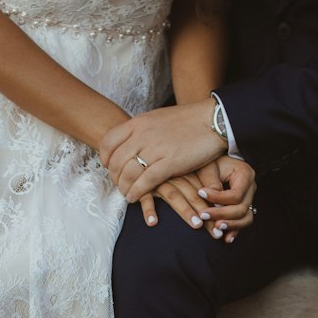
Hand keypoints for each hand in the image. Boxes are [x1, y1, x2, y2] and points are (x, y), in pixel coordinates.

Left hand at [99, 103, 226, 202]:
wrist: (212, 120)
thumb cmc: (187, 121)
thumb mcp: (157, 119)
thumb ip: (142, 130)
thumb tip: (130, 142)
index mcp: (138, 123)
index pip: (109, 142)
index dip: (105, 159)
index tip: (109, 168)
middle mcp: (143, 135)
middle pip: (116, 161)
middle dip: (114, 177)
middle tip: (119, 185)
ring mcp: (155, 149)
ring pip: (128, 173)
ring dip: (124, 187)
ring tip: (126, 194)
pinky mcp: (170, 163)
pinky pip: (145, 182)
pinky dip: (136, 192)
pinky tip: (134, 198)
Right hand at [139, 163, 255, 243]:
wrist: (140, 142)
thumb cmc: (171, 159)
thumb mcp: (190, 167)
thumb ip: (204, 181)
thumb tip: (221, 202)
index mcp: (188, 170)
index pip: (204, 191)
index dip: (215, 207)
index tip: (224, 224)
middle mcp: (175, 174)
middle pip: (193, 195)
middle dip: (205, 215)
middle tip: (216, 233)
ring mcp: (158, 178)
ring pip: (173, 194)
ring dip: (185, 211)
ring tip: (197, 225)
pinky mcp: (142, 184)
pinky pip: (145, 196)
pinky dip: (148, 208)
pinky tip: (153, 223)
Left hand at [199, 156, 257, 242]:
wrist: (218, 162)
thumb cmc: (212, 162)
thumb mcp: (209, 166)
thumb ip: (211, 181)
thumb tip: (211, 199)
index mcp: (245, 174)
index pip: (235, 194)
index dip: (218, 198)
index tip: (200, 194)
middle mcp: (251, 188)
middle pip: (241, 209)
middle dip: (222, 214)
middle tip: (203, 215)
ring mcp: (249, 199)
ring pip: (246, 218)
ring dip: (231, 225)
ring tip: (216, 228)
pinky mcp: (244, 207)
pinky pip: (243, 222)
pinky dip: (235, 230)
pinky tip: (226, 238)